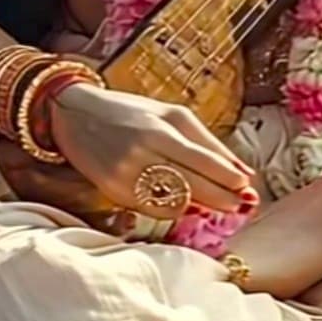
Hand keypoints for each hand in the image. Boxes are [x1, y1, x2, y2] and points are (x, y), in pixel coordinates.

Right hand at [49, 82, 258, 216]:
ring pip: (174, 203)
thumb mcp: (171, 114)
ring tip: (218, 204)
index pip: (202, 160)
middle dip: (222, 198)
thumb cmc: (131, 111)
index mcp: (158, 130)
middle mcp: (141, 154)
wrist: (75, 115)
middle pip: (192, 186)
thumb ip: (207, 141)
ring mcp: (125, 177)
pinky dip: (175, 209)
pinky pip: (153, 209)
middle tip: (241, 205)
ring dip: (200, 207)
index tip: (246, 185)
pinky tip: (187, 204)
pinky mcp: (113, 193)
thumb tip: (243, 170)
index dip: (228, 177)